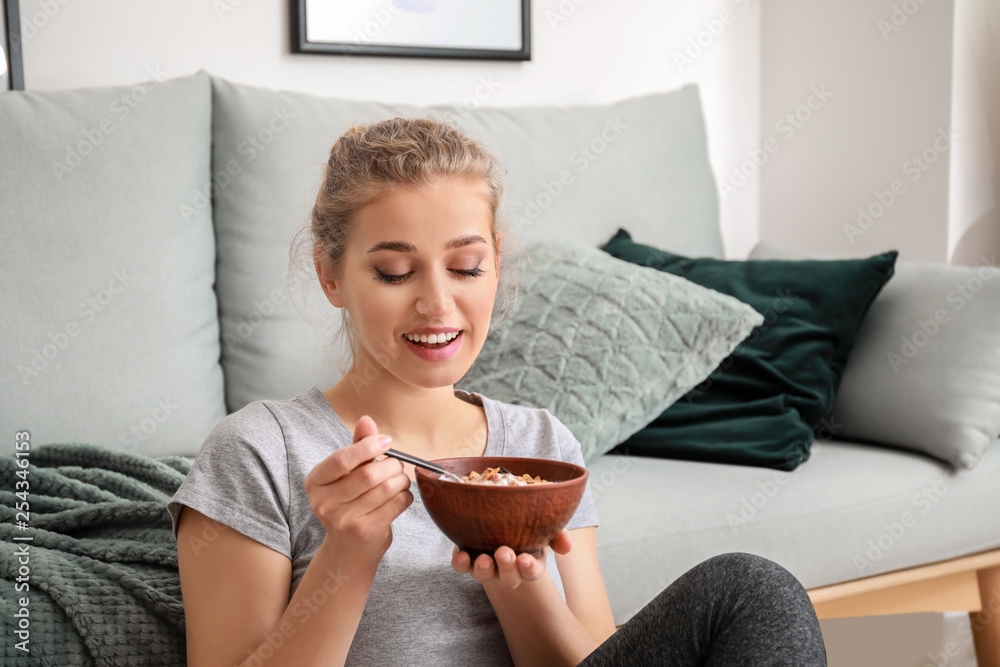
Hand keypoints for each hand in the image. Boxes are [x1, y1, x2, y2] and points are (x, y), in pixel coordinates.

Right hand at [304, 415, 412, 572]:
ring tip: (400, 480)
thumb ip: (357, 447)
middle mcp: (324, 503)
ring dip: (401, 480)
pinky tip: (400, 497)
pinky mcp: (365, 532)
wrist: (348, 549)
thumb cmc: (348, 504)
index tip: (386, 442)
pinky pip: (396, 504)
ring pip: (386, 488)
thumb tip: (366, 420)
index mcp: (315, 482)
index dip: (368, 446)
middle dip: (391, 465)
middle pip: (368, 474)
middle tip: (397, 465)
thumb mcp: (347, 474)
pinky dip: (405, 496)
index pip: (342, 459)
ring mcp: (344, 520)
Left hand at [451, 529, 572, 588]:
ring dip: (483, 569)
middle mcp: (507, 570)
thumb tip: (567, 546)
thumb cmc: (530, 529)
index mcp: (529, 564)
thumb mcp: (546, 529)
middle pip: (509, 577)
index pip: (531, 572)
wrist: (502, 523)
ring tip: (483, 560)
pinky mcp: (468, 559)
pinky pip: (462, 566)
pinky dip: (460, 563)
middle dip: (507, 567)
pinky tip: (459, 554)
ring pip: (484, 574)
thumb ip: (558, 534)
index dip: (529, 569)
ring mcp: (488, 566)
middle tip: (503, 553)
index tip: (525, 560)